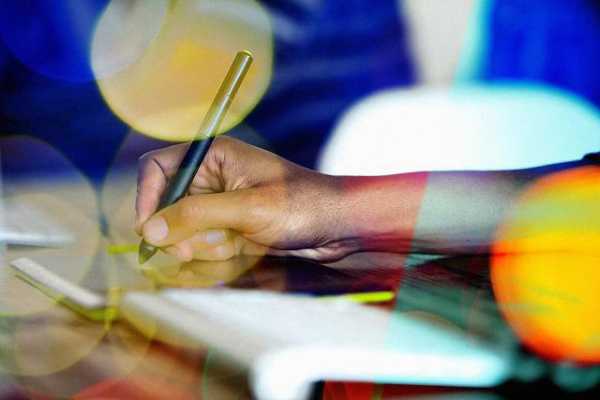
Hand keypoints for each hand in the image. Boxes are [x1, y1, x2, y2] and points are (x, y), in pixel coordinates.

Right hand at [136, 136, 356, 261]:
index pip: (157, 169)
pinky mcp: (230, 224)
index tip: (148, 231)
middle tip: (188, 252)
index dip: (146, 198)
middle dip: (175, 231)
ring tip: (230, 246)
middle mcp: (213, 176)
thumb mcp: (247, 209)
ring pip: (182, 228)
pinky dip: (214, 252)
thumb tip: (148, 229)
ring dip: (198, 244)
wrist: (338, 227)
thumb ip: (195, 216)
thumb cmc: (301, 206)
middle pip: (166, 204)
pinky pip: (203, 242)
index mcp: (214, 155)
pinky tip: (240, 250)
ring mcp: (221, 202)